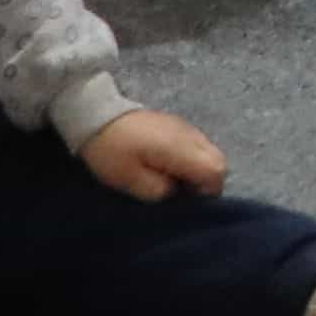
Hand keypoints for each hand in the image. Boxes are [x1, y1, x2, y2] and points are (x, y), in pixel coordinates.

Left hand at [84, 106, 230, 199]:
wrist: (96, 114)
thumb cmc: (112, 151)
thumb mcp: (130, 180)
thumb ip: (160, 191)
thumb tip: (177, 192)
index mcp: (180, 149)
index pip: (216, 171)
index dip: (208, 192)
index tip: (187, 200)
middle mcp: (189, 135)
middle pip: (219, 161)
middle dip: (207, 181)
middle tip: (183, 192)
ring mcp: (185, 127)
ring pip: (210, 152)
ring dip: (199, 169)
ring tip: (174, 180)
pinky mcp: (177, 124)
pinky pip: (197, 145)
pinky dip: (192, 159)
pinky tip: (168, 164)